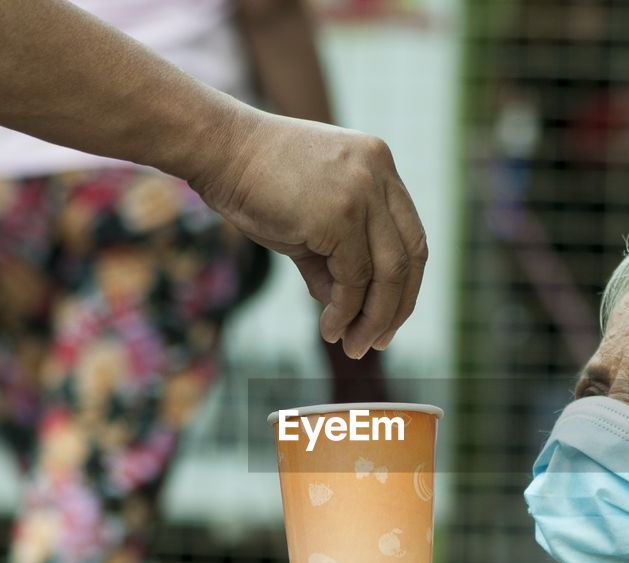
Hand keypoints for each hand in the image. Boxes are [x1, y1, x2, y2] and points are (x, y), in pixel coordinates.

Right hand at [191, 106, 426, 358]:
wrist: (218, 149)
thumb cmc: (256, 183)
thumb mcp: (310, 221)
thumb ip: (336, 261)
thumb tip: (351, 313)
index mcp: (380, 166)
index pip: (411, 236)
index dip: (405, 283)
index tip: (389, 317)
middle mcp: (380, 175)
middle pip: (411, 256)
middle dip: (397, 307)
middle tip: (377, 342)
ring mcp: (363, 193)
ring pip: (389, 272)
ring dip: (374, 318)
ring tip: (354, 347)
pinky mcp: (340, 215)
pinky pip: (354, 279)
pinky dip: (345, 312)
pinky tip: (329, 329)